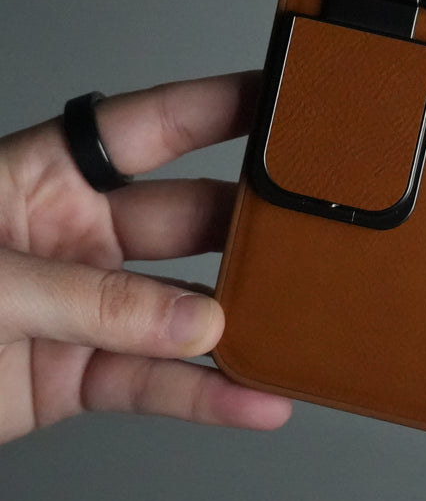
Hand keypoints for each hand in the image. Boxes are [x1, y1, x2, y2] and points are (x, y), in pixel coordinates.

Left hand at [0, 72, 291, 445]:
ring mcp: (82, 309)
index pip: (151, 128)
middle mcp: (74, 237)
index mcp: (43, 178)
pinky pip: (156, 384)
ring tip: (293, 323)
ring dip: (238, 321)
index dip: (220, 107)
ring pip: (182, 309)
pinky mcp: (77, 377)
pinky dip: (207, 398)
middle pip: (186, 219)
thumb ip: (87, 300)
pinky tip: (252, 400)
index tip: (285, 99)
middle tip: (308, 227)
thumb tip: (192, 321)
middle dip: (247, 223)